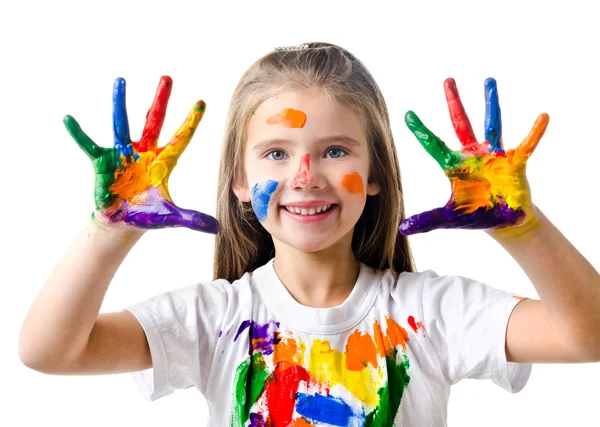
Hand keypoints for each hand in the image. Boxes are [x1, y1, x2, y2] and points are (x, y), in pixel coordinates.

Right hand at [64, 76, 218, 233]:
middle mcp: (144, 152)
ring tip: (120, 81)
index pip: (181, 138)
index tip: (202, 102)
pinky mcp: (103, 162)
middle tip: (167, 78)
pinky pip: (89, 145)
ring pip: (122, 124)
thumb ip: (192, 218)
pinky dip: (79, 133)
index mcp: (163, 162)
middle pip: (153, 121)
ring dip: (120, 103)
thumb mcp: (171, 216)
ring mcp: (123, 154)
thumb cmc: (148, 215)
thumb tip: (216, 227)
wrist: (123, 223)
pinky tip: (68, 119)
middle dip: (161, 101)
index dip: (191, 122)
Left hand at [400, 78, 547, 235]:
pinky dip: (535, 133)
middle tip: (447, 80)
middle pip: (460, 123)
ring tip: (488, 80)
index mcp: (454, 165)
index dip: (421, 131)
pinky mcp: (514, 162)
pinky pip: (526, 145)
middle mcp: (472, 155)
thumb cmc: (476, 215)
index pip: (433, 144)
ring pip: (492, 123)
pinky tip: (543, 117)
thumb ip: (428, 220)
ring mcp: (493, 155)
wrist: (504, 222)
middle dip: (453, 102)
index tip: (407, 114)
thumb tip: (404, 228)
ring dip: (490, 103)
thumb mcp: (449, 218)